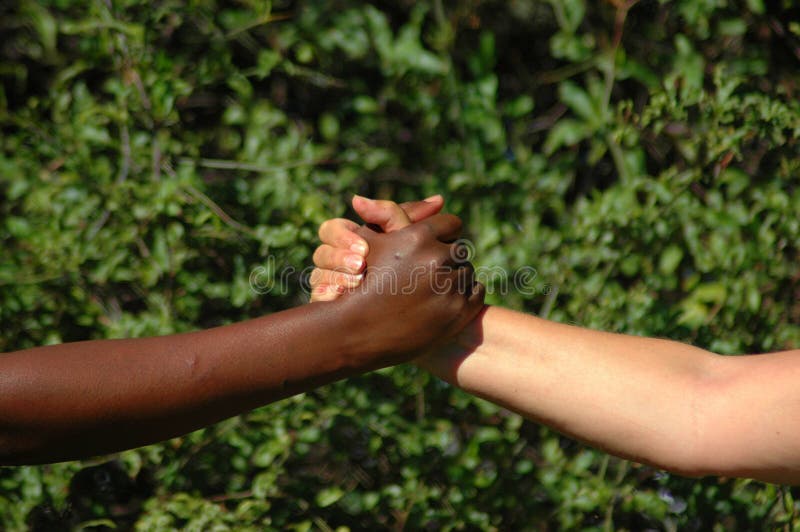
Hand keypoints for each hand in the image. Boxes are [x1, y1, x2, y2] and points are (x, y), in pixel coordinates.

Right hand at [310, 195, 443, 300]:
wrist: (408, 316)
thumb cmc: (411, 271)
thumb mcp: (410, 244)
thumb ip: (416, 220)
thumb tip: (439, 199)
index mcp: (348, 240)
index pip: (331, 229)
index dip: (344, 236)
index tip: (364, 248)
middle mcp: (334, 261)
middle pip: (321, 253)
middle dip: (339, 258)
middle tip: (361, 265)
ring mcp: (329, 284)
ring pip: (316, 276)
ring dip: (337, 278)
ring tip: (357, 283)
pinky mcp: (328, 307)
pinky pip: (319, 300)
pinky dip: (330, 298)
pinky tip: (344, 301)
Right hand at [328, 208, 484, 369]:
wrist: (357, 332)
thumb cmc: (360, 282)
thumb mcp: (369, 242)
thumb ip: (390, 212)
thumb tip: (433, 197)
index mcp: (419, 237)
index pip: (451, 223)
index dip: (441, 234)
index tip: (431, 246)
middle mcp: (438, 258)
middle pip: (459, 248)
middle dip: (447, 257)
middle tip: (430, 271)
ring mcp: (451, 287)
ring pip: (468, 270)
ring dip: (455, 276)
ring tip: (434, 287)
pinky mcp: (460, 312)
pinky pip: (477, 291)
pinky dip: (464, 294)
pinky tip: (445, 300)